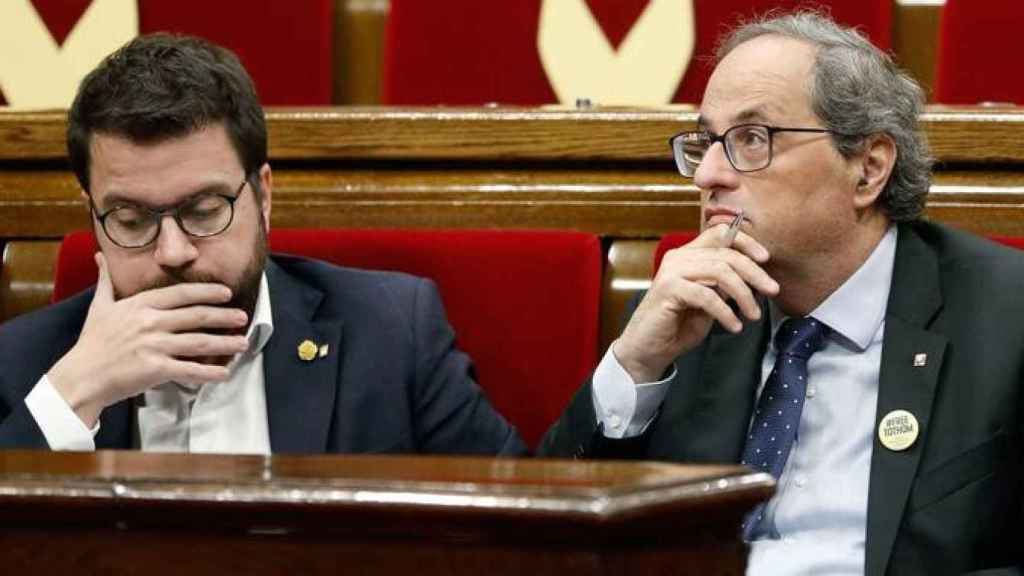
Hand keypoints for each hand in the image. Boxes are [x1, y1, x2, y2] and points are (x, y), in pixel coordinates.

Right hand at [46, 253, 250, 426]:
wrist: (81, 376)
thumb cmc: (92, 342)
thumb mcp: (99, 306)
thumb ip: (106, 280)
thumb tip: (100, 256)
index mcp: (140, 305)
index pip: (182, 294)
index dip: (207, 292)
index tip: (226, 293)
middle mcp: (150, 322)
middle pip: (197, 316)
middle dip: (224, 316)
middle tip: (243, 317)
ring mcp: (154, 345)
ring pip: (199, 342)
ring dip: (225, 343)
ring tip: (243, 343)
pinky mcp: (155, 369)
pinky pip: (189, 369)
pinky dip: (209, 373)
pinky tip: (225, 374)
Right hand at [613, 224, 779, 382]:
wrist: (649, 350)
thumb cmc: (678, 326)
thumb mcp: (710, 302)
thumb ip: (725, 286)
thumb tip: (753, 278)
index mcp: (688, 255)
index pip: (720, 233)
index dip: (746, 242)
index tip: (765, 259)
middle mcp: (679, 258)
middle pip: (726, 253)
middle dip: (754, 273)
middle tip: (772, 290)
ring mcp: (672, 272)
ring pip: (720, 271)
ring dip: (743, 294)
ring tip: (753, 315)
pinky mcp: (668, 289)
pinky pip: (706, 295)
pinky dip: (725, 312)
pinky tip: (734, 326)